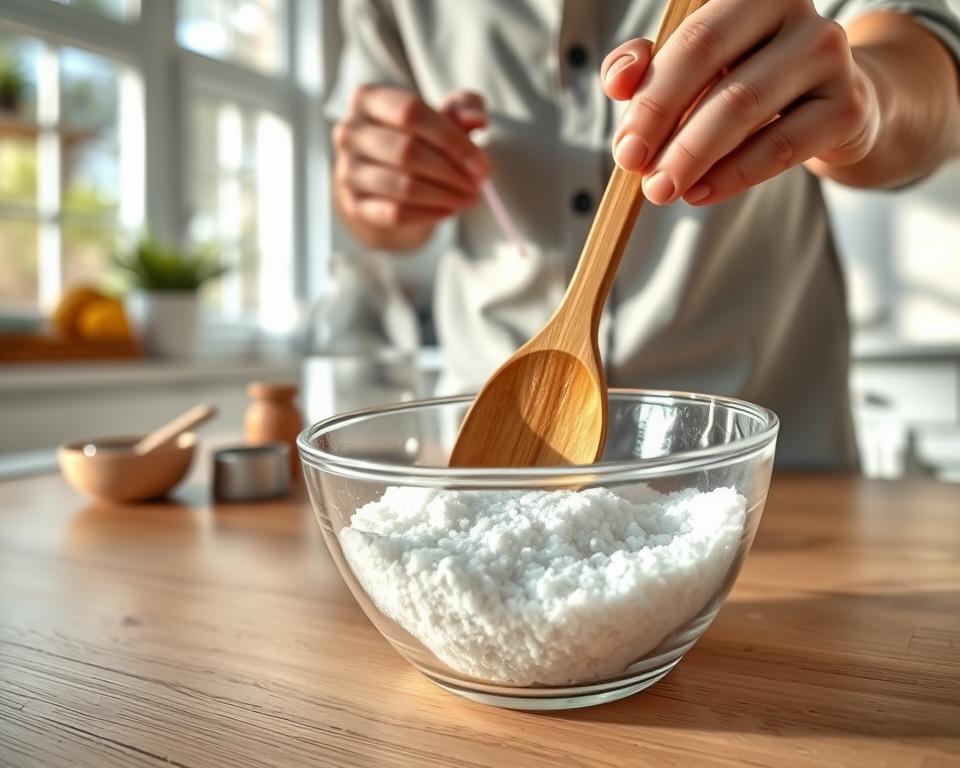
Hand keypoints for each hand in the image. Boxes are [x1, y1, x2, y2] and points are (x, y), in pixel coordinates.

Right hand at [333, 86, 488, 237]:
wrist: (386, 179)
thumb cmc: (416, 139)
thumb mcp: (442, 116)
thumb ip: (463, 108)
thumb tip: (476, 118)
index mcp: (368, 99)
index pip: (411, 112)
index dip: (451, 138)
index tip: (480, 163)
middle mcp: (350, 132)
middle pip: (406, 151)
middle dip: (450, 172)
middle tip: (477, 185)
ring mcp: (348, 170)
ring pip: (402, 186)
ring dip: (443, 196)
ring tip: (468, 198)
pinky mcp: (354, 204)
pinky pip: (394, 213)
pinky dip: (428, 214)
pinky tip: (448, 210)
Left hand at [601, 0, 880, 205]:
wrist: (828, 103)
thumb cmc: (745, 77)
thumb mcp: (693, 68)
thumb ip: (647, 66)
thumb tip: (618, 81)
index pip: (691, 40)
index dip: (651, 97)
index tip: (624, 148)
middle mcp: (794, 10)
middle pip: (713, 66)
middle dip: (666, 126)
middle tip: (636, 172)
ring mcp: (826, 54)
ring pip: (744, 107)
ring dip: (694, 156)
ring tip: (663, 190)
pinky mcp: (846, 106)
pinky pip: (780, 146)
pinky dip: (733, 175)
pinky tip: (701, 193)